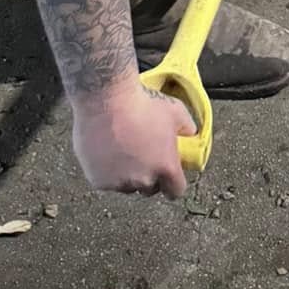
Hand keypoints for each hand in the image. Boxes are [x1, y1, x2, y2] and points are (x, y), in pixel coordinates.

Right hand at [71, 79, 194, 197]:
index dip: (173, 184)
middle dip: (149, 177)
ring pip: (126, 186)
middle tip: (142, 157)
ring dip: (127, 175)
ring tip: (122, 151)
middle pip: (150, 188)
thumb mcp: (175, 111)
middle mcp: (144, 180)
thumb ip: (187, 128)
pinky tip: (106, 152)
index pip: (176, 190)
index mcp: (166, 167)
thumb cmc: (140, 102)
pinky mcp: (98, 180)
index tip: (168, 177)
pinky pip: (106, 181)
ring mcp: (120, 182)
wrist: (105, 98)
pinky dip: (107, 171)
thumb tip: (190, 135)